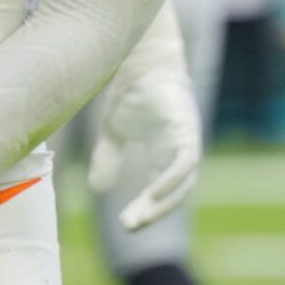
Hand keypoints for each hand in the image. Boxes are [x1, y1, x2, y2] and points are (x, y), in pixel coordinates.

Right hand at [89, 64, 201, 231]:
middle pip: (174, 192)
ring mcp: (185, 141)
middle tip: (129, 226)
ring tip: (138, 219)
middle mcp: (180, 151)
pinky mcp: (185, 130)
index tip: (126, 224)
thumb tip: (99, 190)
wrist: (141, 58)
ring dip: (161, 203)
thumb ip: (108, 158)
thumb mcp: (114, 130)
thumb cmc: (131, 89)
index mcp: (166, 152)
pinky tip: (154, 193)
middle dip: (153, 212)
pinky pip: (184, 164)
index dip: (147, 208)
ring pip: (182, 183)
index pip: (162, 190)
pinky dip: (171, 181)